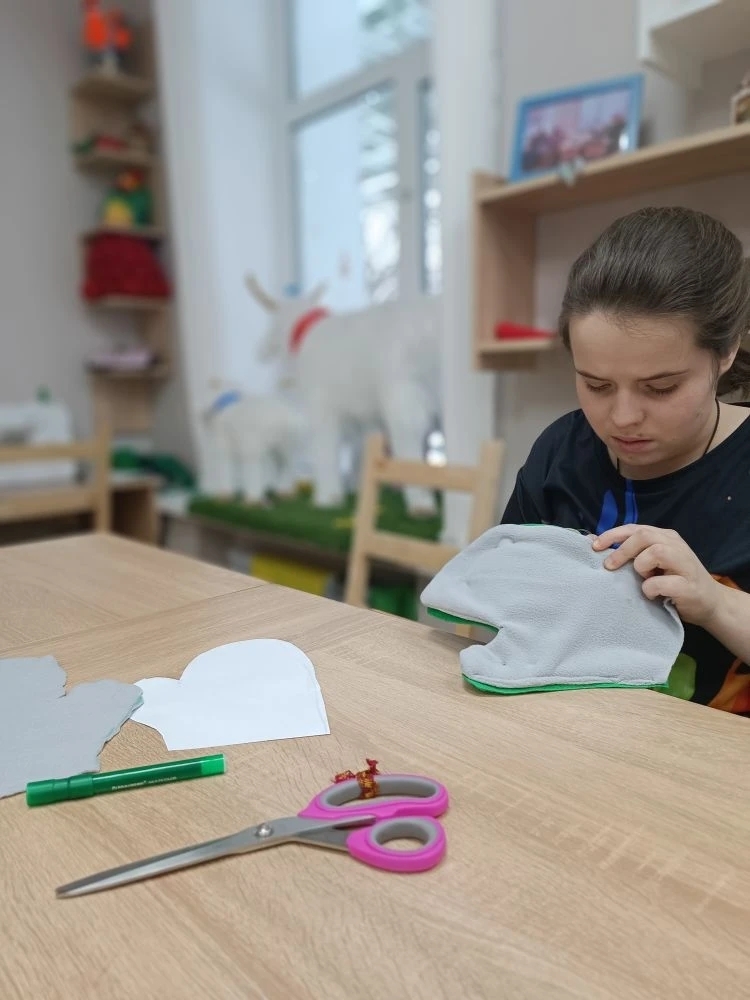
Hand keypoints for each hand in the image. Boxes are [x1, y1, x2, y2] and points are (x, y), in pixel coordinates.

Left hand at [592, 524, 721, 626]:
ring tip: (644, 579)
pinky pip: (661, 582)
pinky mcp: (688, 585)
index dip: (612, 535)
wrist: (711, 604)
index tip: (595, 547)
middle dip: (622, 550)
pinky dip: (650, 589)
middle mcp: (676, 545)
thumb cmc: (675, 583)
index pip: (635, 528)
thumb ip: (633, 553)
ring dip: (641, 567)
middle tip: (610, 566)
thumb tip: (595, 544)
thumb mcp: (653, 564)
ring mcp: (685, 564)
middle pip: (644, 535)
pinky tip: (652, 595)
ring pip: (655, 552)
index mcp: (666, 537)